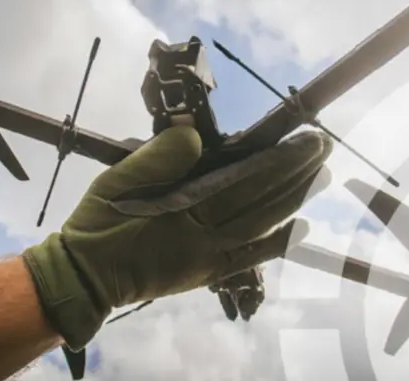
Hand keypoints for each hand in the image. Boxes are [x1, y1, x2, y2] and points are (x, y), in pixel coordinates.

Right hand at [23, 126, 332, 350]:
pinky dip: (276, 244)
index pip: (241, 179)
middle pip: (260, 200)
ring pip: (261, 225)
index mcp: (182, 209)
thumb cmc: (98, 224)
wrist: (85, 276)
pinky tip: (300, 229)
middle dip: (294, 173)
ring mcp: (208, 257)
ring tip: (320, 175)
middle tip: (323, 146)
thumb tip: (193, 133)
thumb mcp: (116, 181)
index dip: (277, 160)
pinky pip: (248, 259)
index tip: (304, 138)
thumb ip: (156, 159)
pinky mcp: (206, 273)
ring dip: (293, 199)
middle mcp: (203, 236)